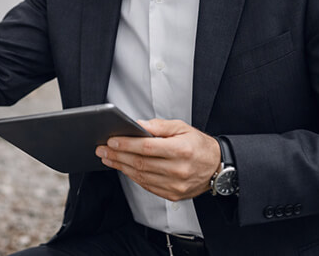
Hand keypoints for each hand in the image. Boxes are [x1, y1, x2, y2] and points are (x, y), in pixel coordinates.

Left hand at [95, 119, 220, 200]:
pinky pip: (147, 186)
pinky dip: (133, 176)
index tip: (112, 140)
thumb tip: (137, 124)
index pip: (147, 147)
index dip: (127, 144)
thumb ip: (159, 126)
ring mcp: (175, 185)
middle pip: (141, 163)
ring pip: (141, 176)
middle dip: (118, 155)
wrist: (216, 167)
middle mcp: (179, 170)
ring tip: (108, 158)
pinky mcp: (173, 195)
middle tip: (102, 149)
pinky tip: (123, 168)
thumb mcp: (182, 128)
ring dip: (121, 167)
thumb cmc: (199, 145)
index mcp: (182, 150)